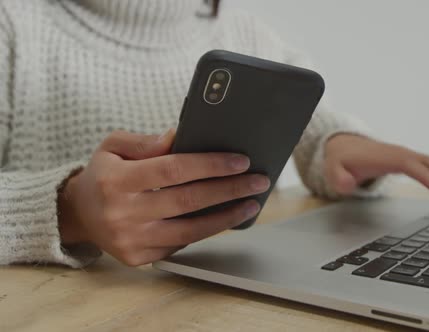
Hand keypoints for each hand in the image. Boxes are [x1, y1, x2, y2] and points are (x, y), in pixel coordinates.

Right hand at [58, 129, 269, 265]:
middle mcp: (122, 213)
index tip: (240, 161)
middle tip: (258, 181)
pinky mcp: (138, 257)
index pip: (173, 170)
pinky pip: (181, 244)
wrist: (79, 213)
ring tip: (252, 203)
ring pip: (191, 231)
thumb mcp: (114, 147)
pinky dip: (206, 231)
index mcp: (116, 180)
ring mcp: (130, 240)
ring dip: (227, 217)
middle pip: (188, 201)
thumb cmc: (104, 174)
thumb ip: (146, 141)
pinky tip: (225, 217)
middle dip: (230, 190)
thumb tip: (180, 135)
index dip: (210, 165)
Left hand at [324, 134, 428, 213]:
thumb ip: (339, 178)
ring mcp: (411, 158)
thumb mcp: (334, 169)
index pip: (413, 166)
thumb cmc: (342, 159)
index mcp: (388, 156)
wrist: (345, 146)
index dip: (428, 178)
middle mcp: (404, 154)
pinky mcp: (414, 164)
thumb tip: (347, 185)